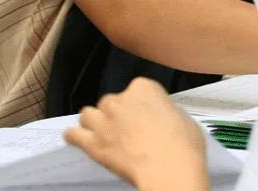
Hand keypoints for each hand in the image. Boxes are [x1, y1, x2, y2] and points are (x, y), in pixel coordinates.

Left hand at [65, 79, 208, 190]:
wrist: (169, 169)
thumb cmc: (183, 147)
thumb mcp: (183, 118)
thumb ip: (165, 111)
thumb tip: (162, 118)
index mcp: (144, 88)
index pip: (138, 89)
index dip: (141, 104)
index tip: (146, 115)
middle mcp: (120, 99)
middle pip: (111, 101)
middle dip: (117, 113)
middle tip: (128, 129)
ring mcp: (104, 121)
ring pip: (89, 114)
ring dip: (94, 121)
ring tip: (101, 131)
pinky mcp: (93, 143)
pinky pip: (74, 134)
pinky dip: (73, 135)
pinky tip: (74, 137)